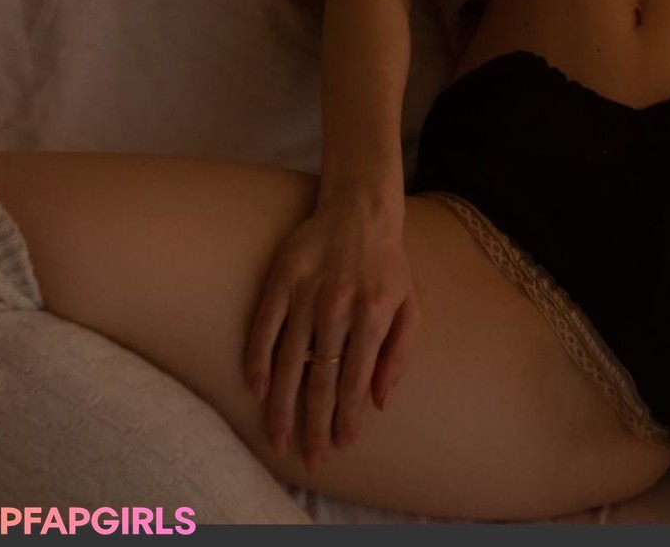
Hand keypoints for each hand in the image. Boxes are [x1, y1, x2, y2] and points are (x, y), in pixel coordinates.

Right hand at [244, 204, 419, 469]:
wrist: (361, 210)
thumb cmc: (388, 265)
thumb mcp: (412, 305)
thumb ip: (400, 353)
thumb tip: (380, 402)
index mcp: (374, 314)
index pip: (355, 379)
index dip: (346, 417)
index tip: (340, 445)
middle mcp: (338, 306)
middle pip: (321, 379)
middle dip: (314, 425)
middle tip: (309, 459)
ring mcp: (307, 292)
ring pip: (289, 361)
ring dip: (282, 405)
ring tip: (278, 439)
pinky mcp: (282, 279)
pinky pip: (264, 326)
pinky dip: (257, 359)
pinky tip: (257, 389)